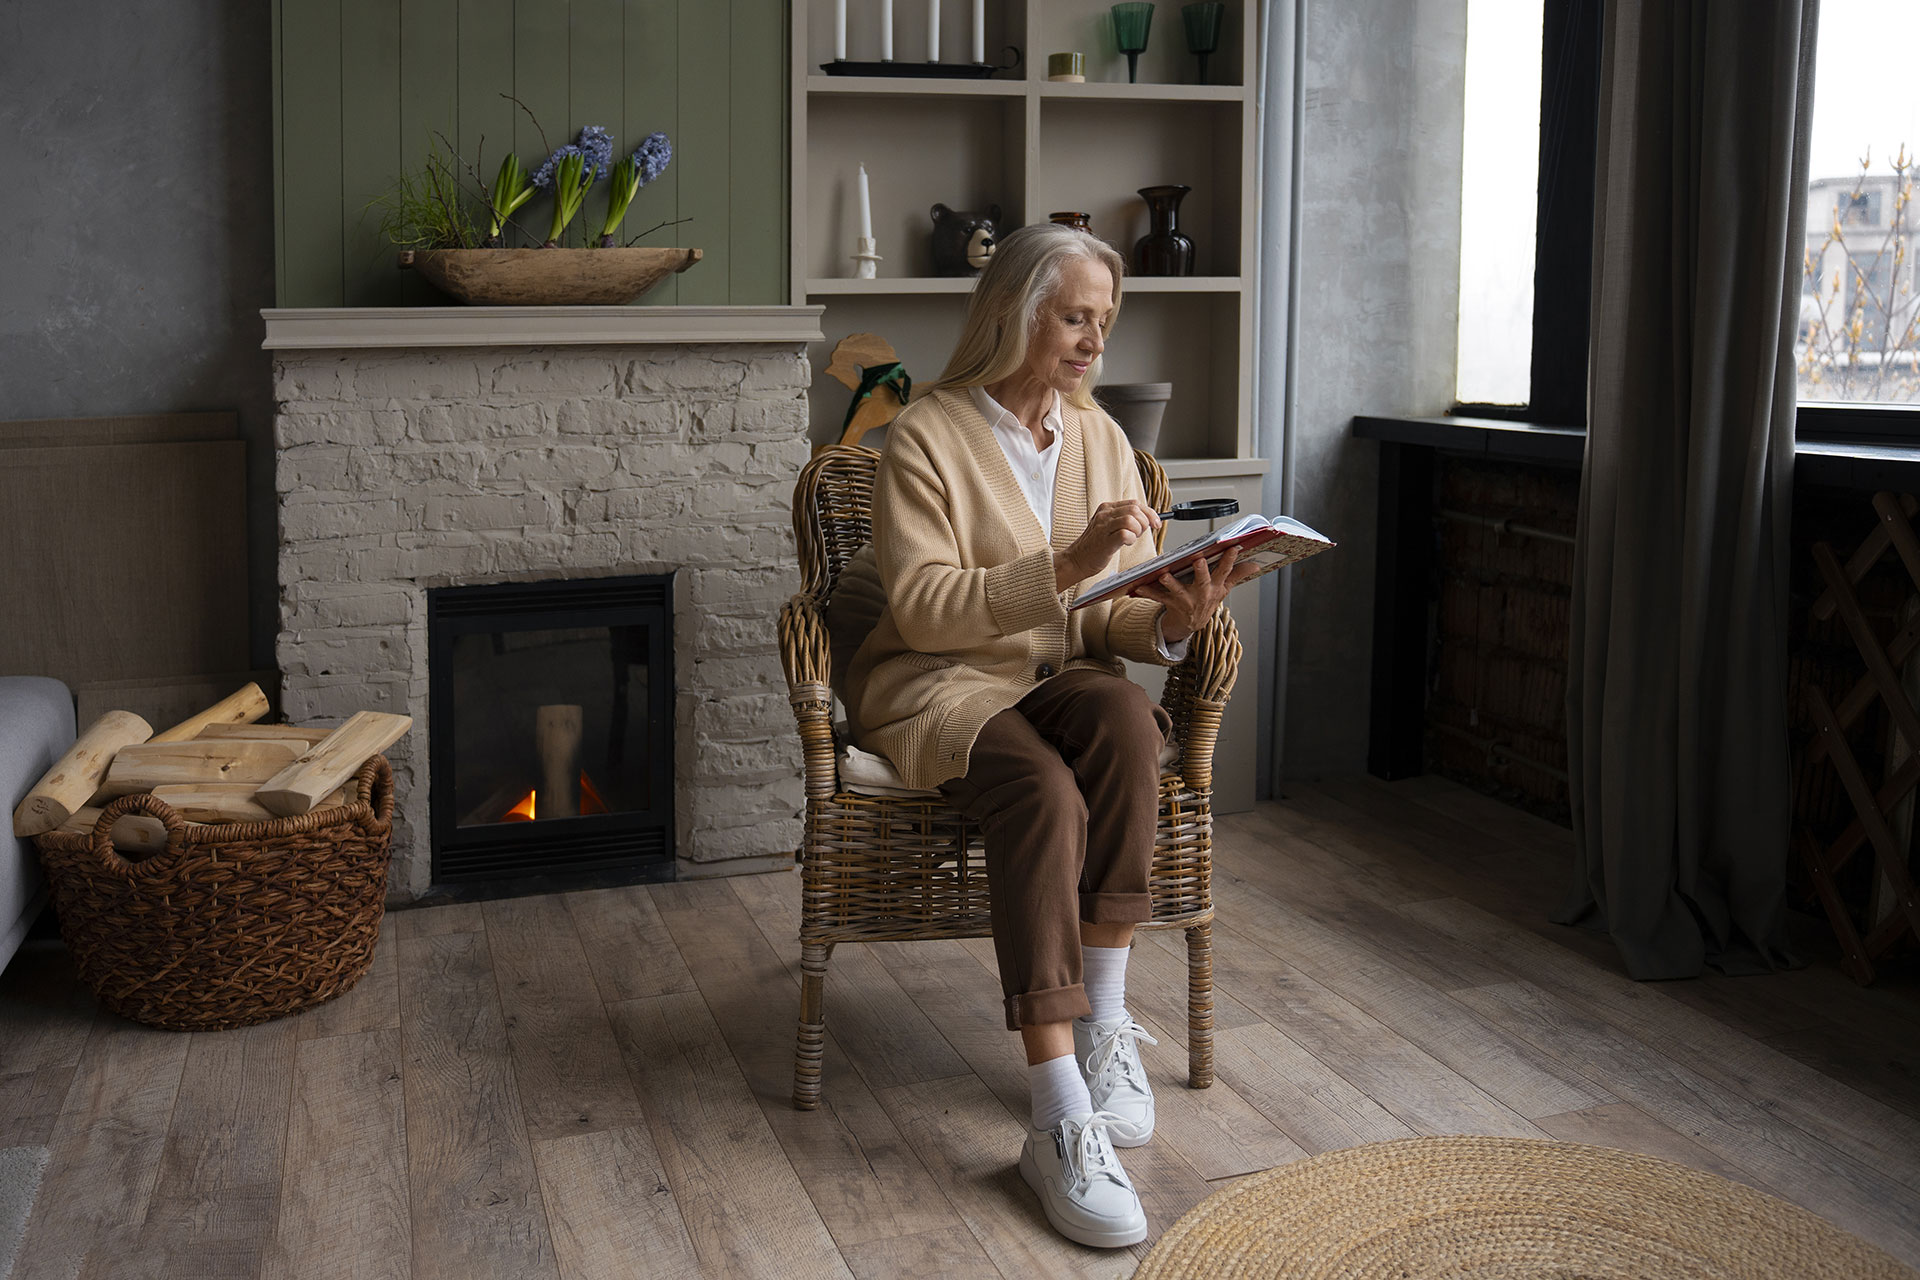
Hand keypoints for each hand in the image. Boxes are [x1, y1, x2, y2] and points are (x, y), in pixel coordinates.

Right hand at [1054, 499, 1161, 590]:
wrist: (1077, 560)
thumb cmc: (1095, 546)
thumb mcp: (1109, 527)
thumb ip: (1124, 520)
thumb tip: (1147, 519)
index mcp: (1107, 508)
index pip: (1134, 503)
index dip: (1149, 513)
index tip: (1156, 523)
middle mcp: (1104, 514)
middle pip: (1135, 509)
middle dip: (1144, 522)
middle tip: (1141, 533)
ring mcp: (1103, 526)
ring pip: (1131, 519)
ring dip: (1137, 531)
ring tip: (1131, 539)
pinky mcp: (1104, 540)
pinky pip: (1125, 534)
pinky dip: (1131, 539)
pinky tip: (1126, 544)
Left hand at [1137, 547, 1261, 644]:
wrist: (1190, 625)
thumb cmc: (1207, 601)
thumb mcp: (1224, 589)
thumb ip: (1238, 575)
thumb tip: (1256, 564)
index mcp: (1215, 587)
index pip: (1225, 571)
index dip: (1230, 560)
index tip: (1233, 547)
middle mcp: (1202, 594)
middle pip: (1203, 581)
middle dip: (1202, 571)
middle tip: (1200, 560)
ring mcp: (1186, 600)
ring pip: (1178, 590)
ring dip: (1171, 582)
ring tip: (1164, 574)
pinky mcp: (1170, 604)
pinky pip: (1157, 597)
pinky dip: (1148, 591)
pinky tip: (1138, 585)